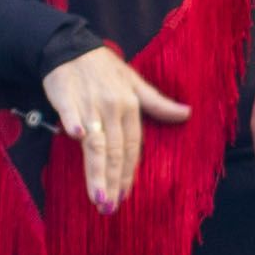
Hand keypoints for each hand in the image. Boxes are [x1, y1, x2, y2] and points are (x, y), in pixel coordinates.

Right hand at [42, 44, 191, 212]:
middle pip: (114, 151)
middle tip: (110, 208)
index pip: (132, 147)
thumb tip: (188, 114)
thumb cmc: (103, 67)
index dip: (128, 173)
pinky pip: (71, 111)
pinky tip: (75, 136)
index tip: (125, 197)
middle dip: (113, 182)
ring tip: (98, 197)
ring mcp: (89, 103)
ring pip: (95, 142)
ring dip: (97, 170)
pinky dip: (74, 122)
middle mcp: (112, 108)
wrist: (70, 46)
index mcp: (129, 107)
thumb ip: (157, 103)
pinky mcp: (66, 96)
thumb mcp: (134, 82)